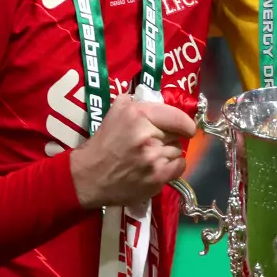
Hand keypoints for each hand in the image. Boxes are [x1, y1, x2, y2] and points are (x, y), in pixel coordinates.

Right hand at [69, 94, 196, 208]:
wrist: (89, 176)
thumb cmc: (102, 143)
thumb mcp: (114, 112)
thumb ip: (135, 101)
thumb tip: (153, 97)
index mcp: (138, 115)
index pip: (176, 116)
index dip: (185, 122)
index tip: (186, 127)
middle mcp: (148, 135)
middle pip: (177, 134)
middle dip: (170, 136)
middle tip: (158, 141)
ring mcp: (154, 158)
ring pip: (178, 150)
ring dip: (169, 152)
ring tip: (154, 155)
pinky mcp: (156, 178)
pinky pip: (179, 167)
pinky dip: (173, 166)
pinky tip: (160, 166)